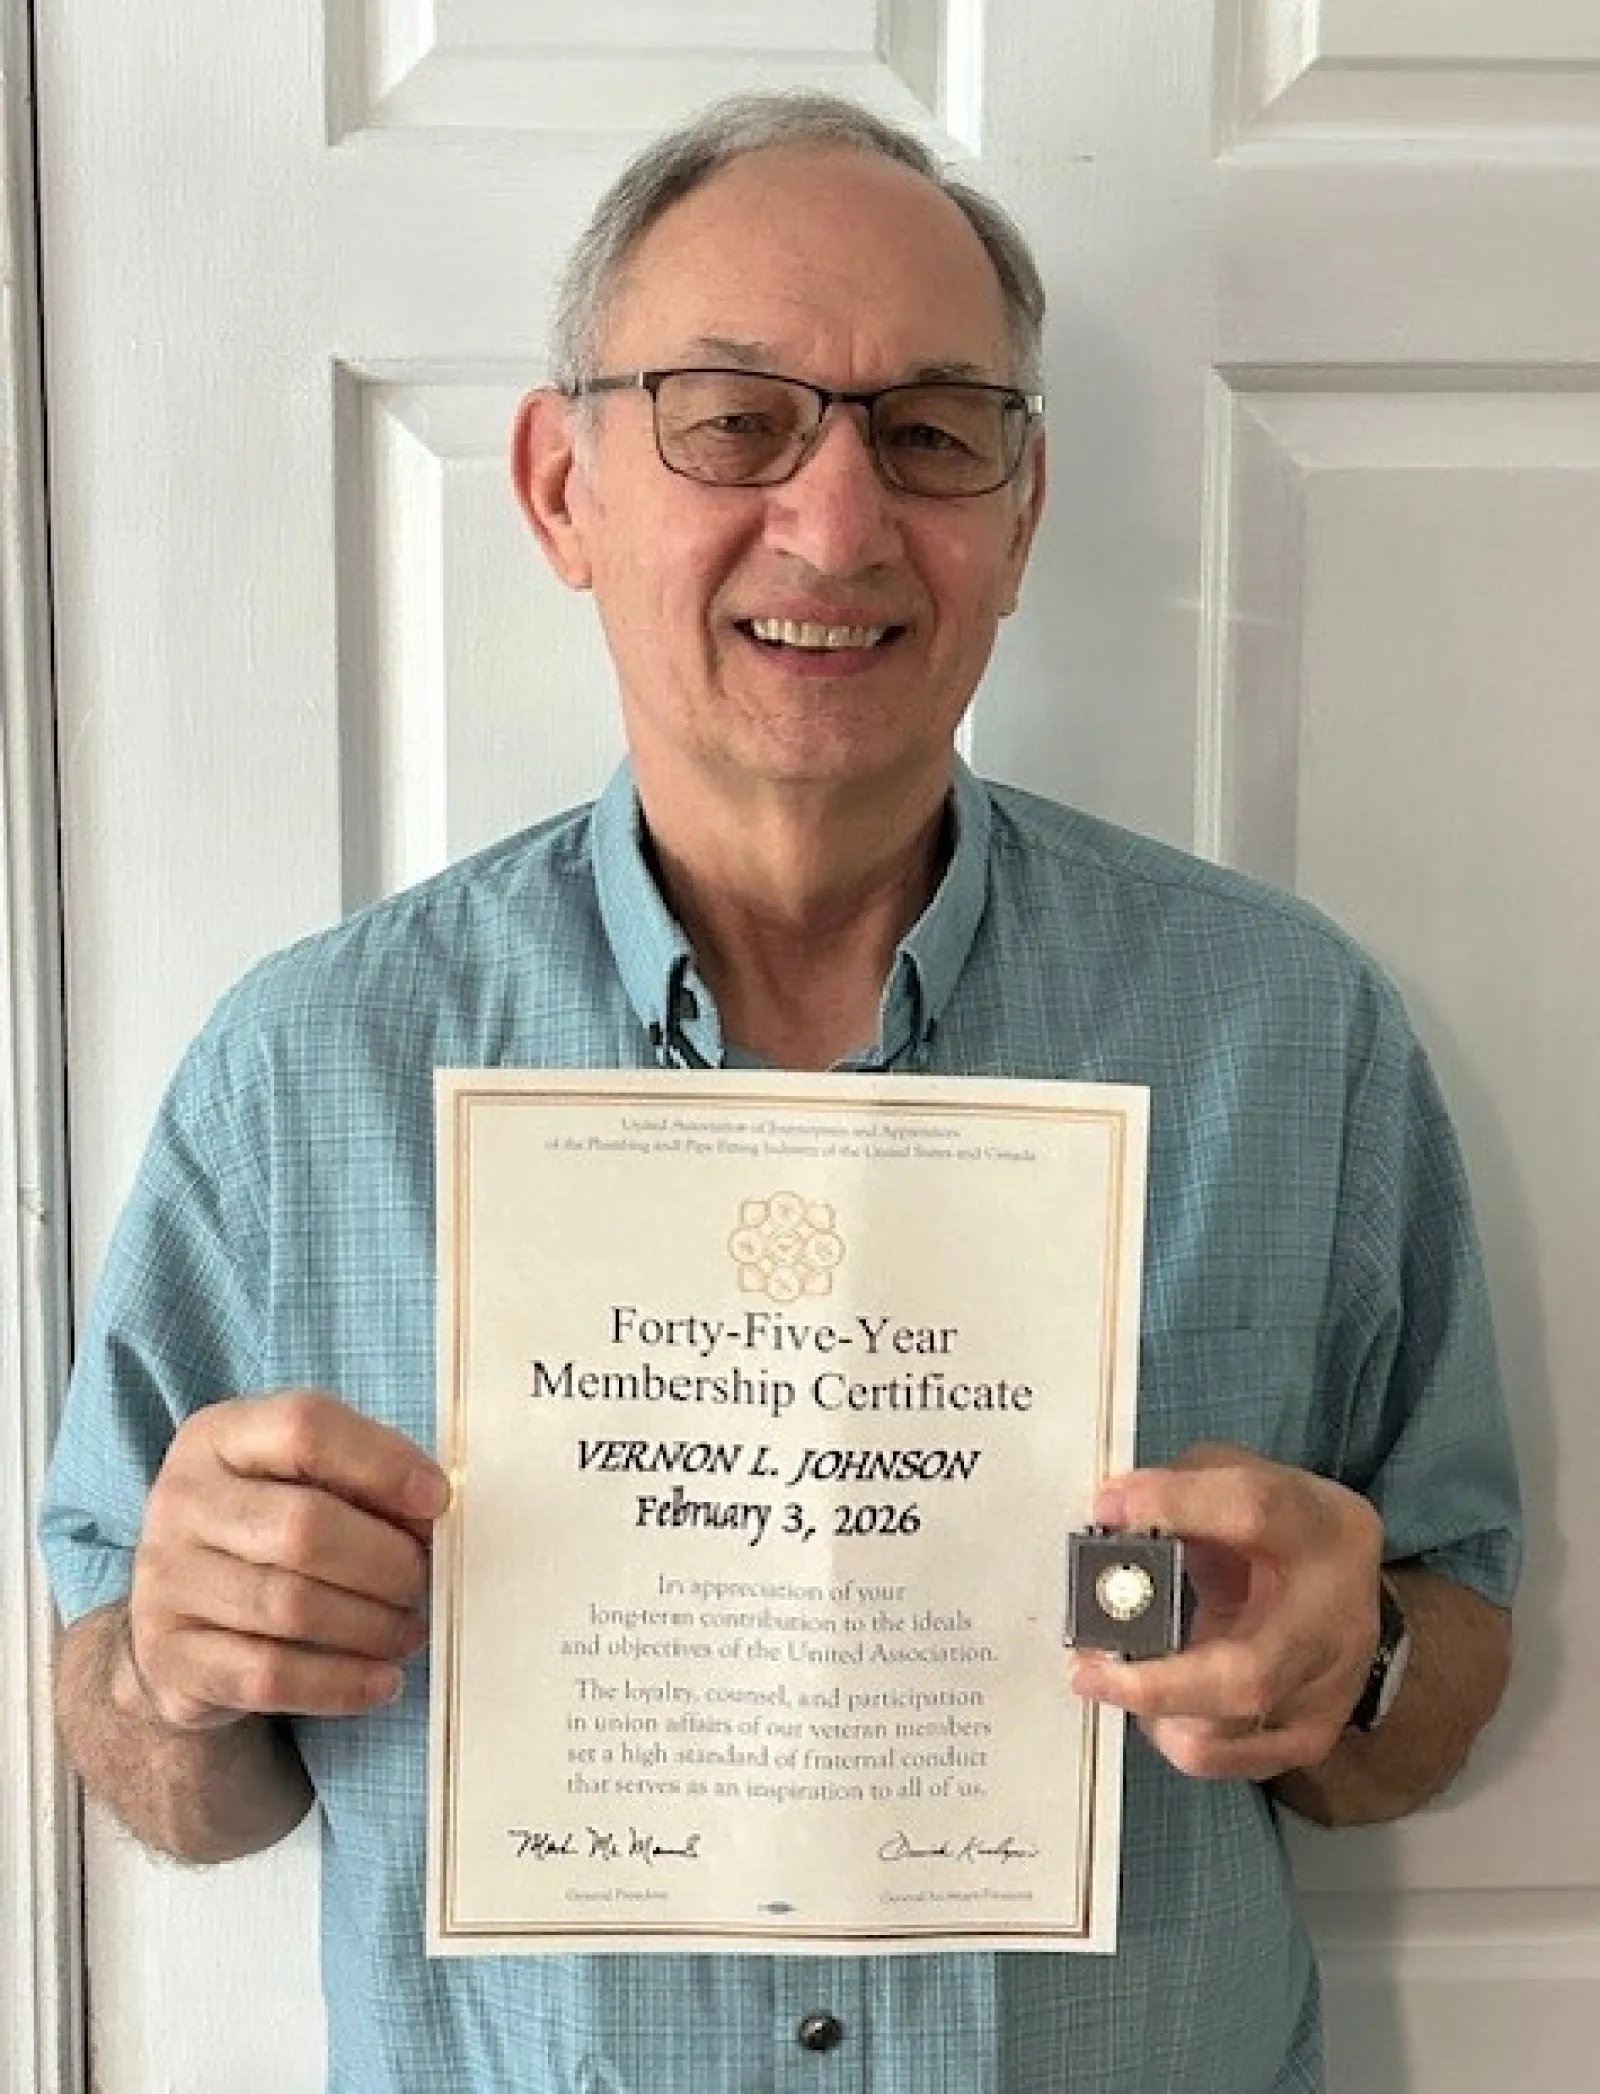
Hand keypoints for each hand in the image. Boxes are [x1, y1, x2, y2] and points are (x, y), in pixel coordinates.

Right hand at [128, 1390, 449, 1731]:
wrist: (175, 1620)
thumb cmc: (263, 1536)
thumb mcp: (299, 1481)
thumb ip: (360, 1480)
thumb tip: (431, 1510)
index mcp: (218, 1437)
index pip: (305, 1427)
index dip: (383, 1463)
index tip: (437, 1500)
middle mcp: (180, 1502)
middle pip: (304, 1526)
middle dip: (386, 1559)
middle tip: (422, 1579)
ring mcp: (166, 1582)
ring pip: (293, 1607)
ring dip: (373, 1625)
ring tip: (408, 1629)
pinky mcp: (172, 1659)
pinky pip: (270, 1676)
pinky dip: (341, 1682)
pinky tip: (380, 1679)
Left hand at [1068, 1444, 1382, 1781]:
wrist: (1346, 1588)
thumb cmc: (1278, 1529)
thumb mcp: (1237, 1480)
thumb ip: (1177, 1490)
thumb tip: (1108, 1511)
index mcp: (1318, 1528)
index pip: (1251, 1513)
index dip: (1173, 1508)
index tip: (1107, 1510)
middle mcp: (1334, 1619)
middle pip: (1246, 1674)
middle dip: (1153, 1682)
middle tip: (1085, 1668)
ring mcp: (1325, 1693)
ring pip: (1223, 1735)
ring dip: (1149, 1706)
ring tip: (1116, 1670)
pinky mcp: (1306, 1737)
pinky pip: (1216, 1757)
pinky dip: (1168, 1731)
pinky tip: (1152, 1697)